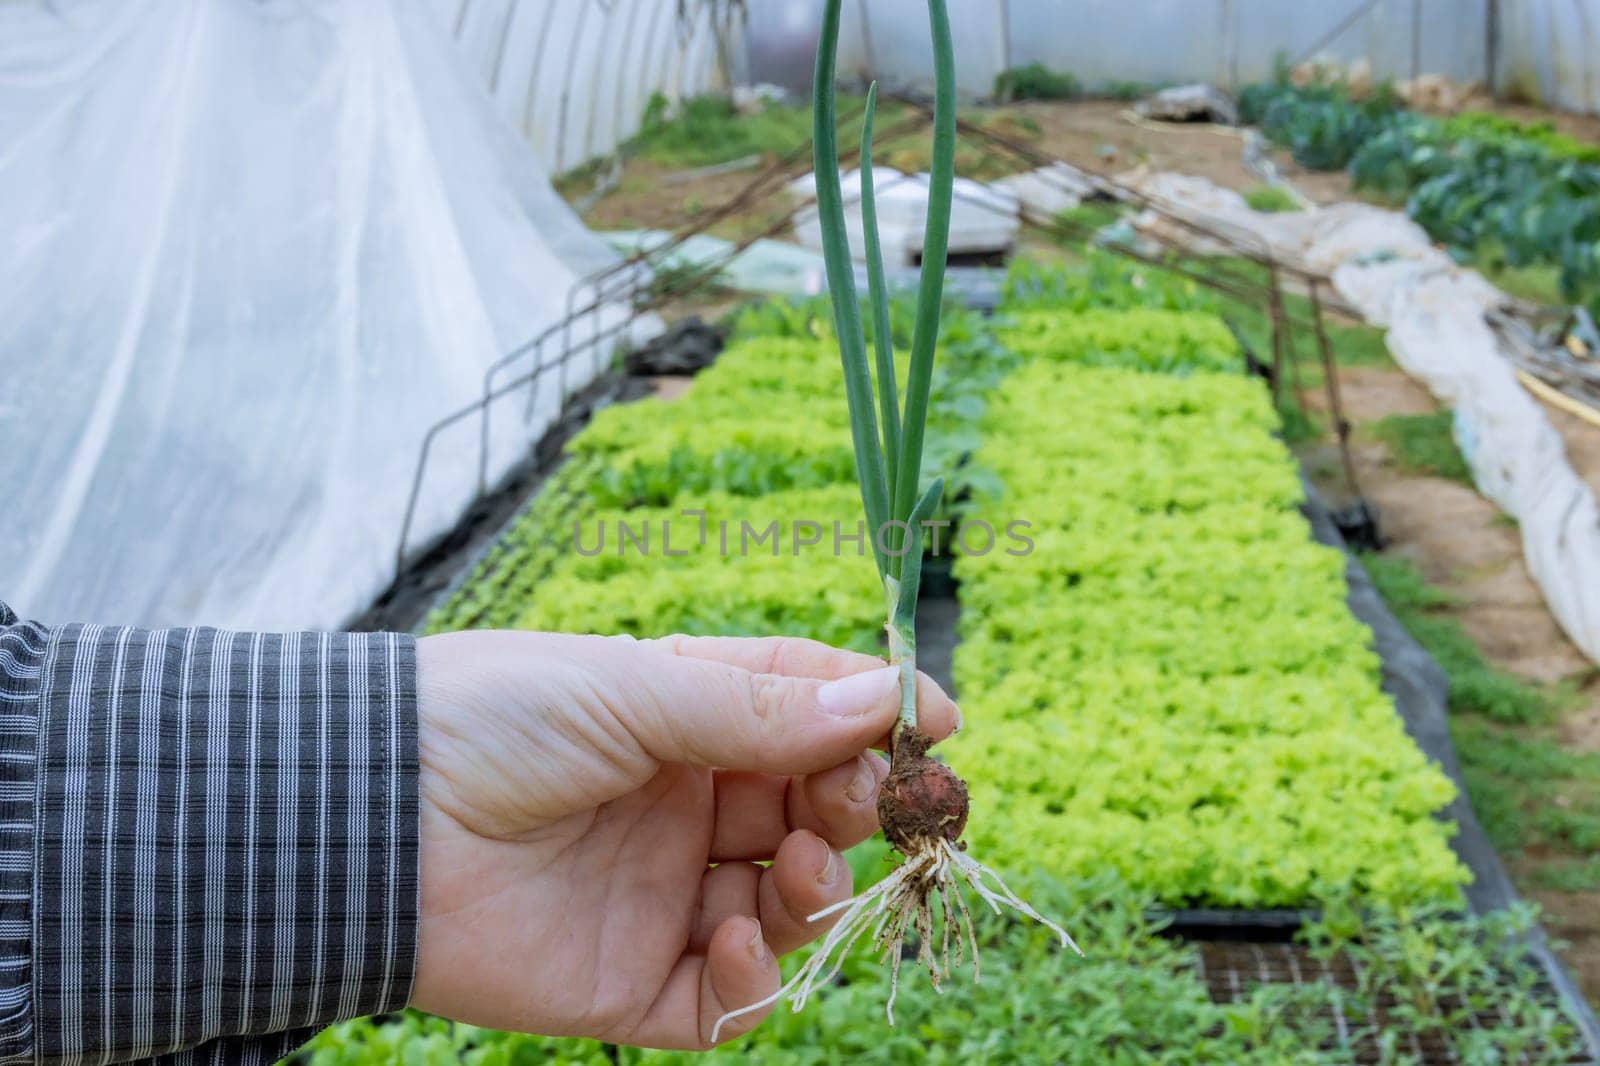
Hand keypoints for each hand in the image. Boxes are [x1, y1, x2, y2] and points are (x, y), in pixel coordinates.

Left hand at [410, 630, 959, 1047]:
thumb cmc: (493, 720)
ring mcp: (666, 896)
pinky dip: (754, 978)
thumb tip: (884, 702)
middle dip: (854, 808)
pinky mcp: (635, 981)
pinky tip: (729, 936)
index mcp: (686, 720)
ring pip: (788, 908)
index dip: (874, 717)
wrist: (368, 820)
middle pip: (815, 814)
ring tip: (794, 872)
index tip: (936, 724)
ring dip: (815, 891)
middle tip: (864, 804)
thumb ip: (758, 709)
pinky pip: (729, 1001)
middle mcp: (688, 807)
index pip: (808, 714)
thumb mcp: (633, 691)